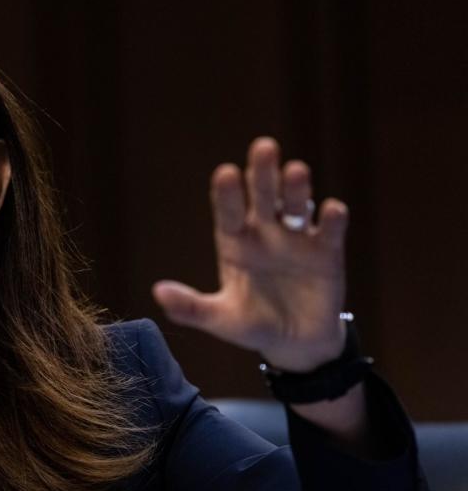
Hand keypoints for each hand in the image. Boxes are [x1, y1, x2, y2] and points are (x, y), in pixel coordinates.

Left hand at [152, 137, 348, 371]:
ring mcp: (296, 239)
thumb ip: (191, 307)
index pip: (229, 211)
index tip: (225, 173)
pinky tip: (331, 211)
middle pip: (263, 195)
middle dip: (263, 172)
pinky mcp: (327, 252)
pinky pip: (330, 230)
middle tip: (263, 146)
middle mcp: (265, 232)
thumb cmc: (252, 325)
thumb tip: (158, 292)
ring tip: (296, 170)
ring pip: (296, 205)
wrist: (294, 343)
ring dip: (297, 188)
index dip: (228, 193)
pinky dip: (332, 219)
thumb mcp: (219, 318)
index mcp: (235, 241)